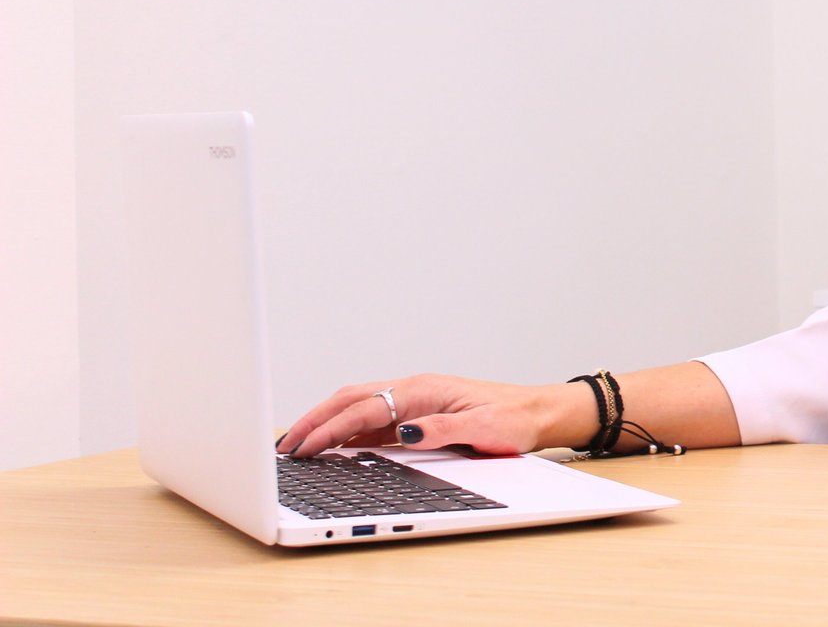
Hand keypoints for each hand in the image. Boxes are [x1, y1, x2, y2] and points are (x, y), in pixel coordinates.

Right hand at [276, 373, 594, 457]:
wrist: (537, 413)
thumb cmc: (514, 417)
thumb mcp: (483, 427)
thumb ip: (443, 429)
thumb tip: (405, 432)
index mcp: (424, 389)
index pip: (365, 408)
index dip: (331, 428)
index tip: (304, 446)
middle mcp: (414, 390)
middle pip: (351, 401)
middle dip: (314, 421)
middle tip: (283, 445)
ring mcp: (413, 402)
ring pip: (357, 408)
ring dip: (325, 425)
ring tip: (295, 446)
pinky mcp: (416, 416)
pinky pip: (372, 421)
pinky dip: (345, 431)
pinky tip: (332, 447)